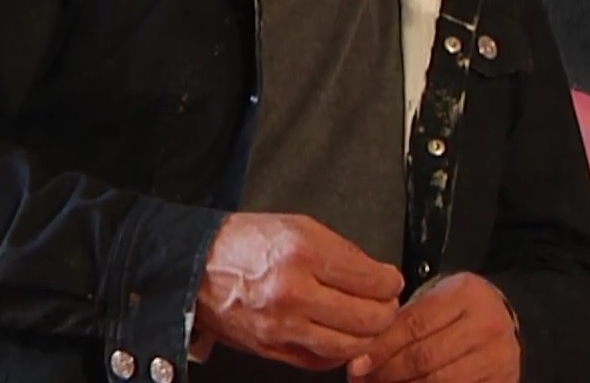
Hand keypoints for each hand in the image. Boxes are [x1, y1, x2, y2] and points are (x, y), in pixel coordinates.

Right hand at [194, 213, 404, 370]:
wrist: (197, 269)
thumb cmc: (245, 243)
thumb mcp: (298, 227)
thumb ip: (340, 252)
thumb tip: (376, 275)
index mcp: (303, 253)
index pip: (370, 278)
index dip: (391, 281)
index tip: (391, 280)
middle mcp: (294, 293)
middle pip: (366, 318)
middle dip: (386, 311)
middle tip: (387, 303)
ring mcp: (282, 327)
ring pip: (348, 346)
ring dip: (367, 337)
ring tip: (369, 322)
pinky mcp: (272, 350)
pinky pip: (321, 362)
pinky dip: (339, 353)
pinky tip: (342, 338)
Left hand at [347, 273, 519, 382]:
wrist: (509, 322)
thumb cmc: (462, 310)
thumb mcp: (439, 299)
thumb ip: (405, 321)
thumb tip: (362, 356)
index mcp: (466, 295)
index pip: (414, 325)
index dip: (382, 348)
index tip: (357, 364)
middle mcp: (486, 325)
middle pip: (425, 358)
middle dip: (388, 373)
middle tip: (363, 380)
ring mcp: (497, 357)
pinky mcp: (502, 381)